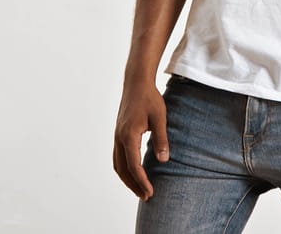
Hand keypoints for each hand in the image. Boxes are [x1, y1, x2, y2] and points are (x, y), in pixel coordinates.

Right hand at [113, 81, 168, 201]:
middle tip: (146, 196)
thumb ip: (161, 139)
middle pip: (122, 169)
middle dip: (133, 185)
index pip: (133, 166)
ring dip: (127, 179)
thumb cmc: (149, 98)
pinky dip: (124, 169)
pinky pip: (118, 157)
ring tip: (140, 188)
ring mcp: (117, 136)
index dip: (141, 181)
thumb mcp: (159, 117)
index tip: (150, 192)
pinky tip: (134, 171)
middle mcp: (119, 138)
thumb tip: (163, 160)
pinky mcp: (119, 133)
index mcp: (128, 136)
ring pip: (118, 164)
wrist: (136, 83)